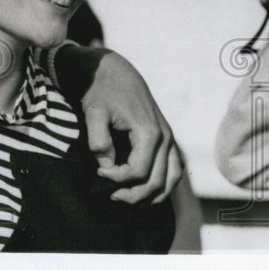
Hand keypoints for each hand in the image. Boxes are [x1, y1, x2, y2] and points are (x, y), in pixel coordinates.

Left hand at [55, 46, 182, 202]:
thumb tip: (106, 165)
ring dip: (151, 195)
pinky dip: (164, 185)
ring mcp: (169, 139)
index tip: (98, 172)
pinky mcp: (167, 138)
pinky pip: (175, 169)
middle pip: (155, 181)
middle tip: (109, 194)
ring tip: (126, 197)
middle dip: (132, 194)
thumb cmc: (102, 91)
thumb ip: (98, 139)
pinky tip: (147, 193)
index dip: (117, 179)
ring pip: (170, 180)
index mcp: (149, 133)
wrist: (114, 72)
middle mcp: (165, 138)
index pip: (138, 172)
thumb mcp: (94, 112)